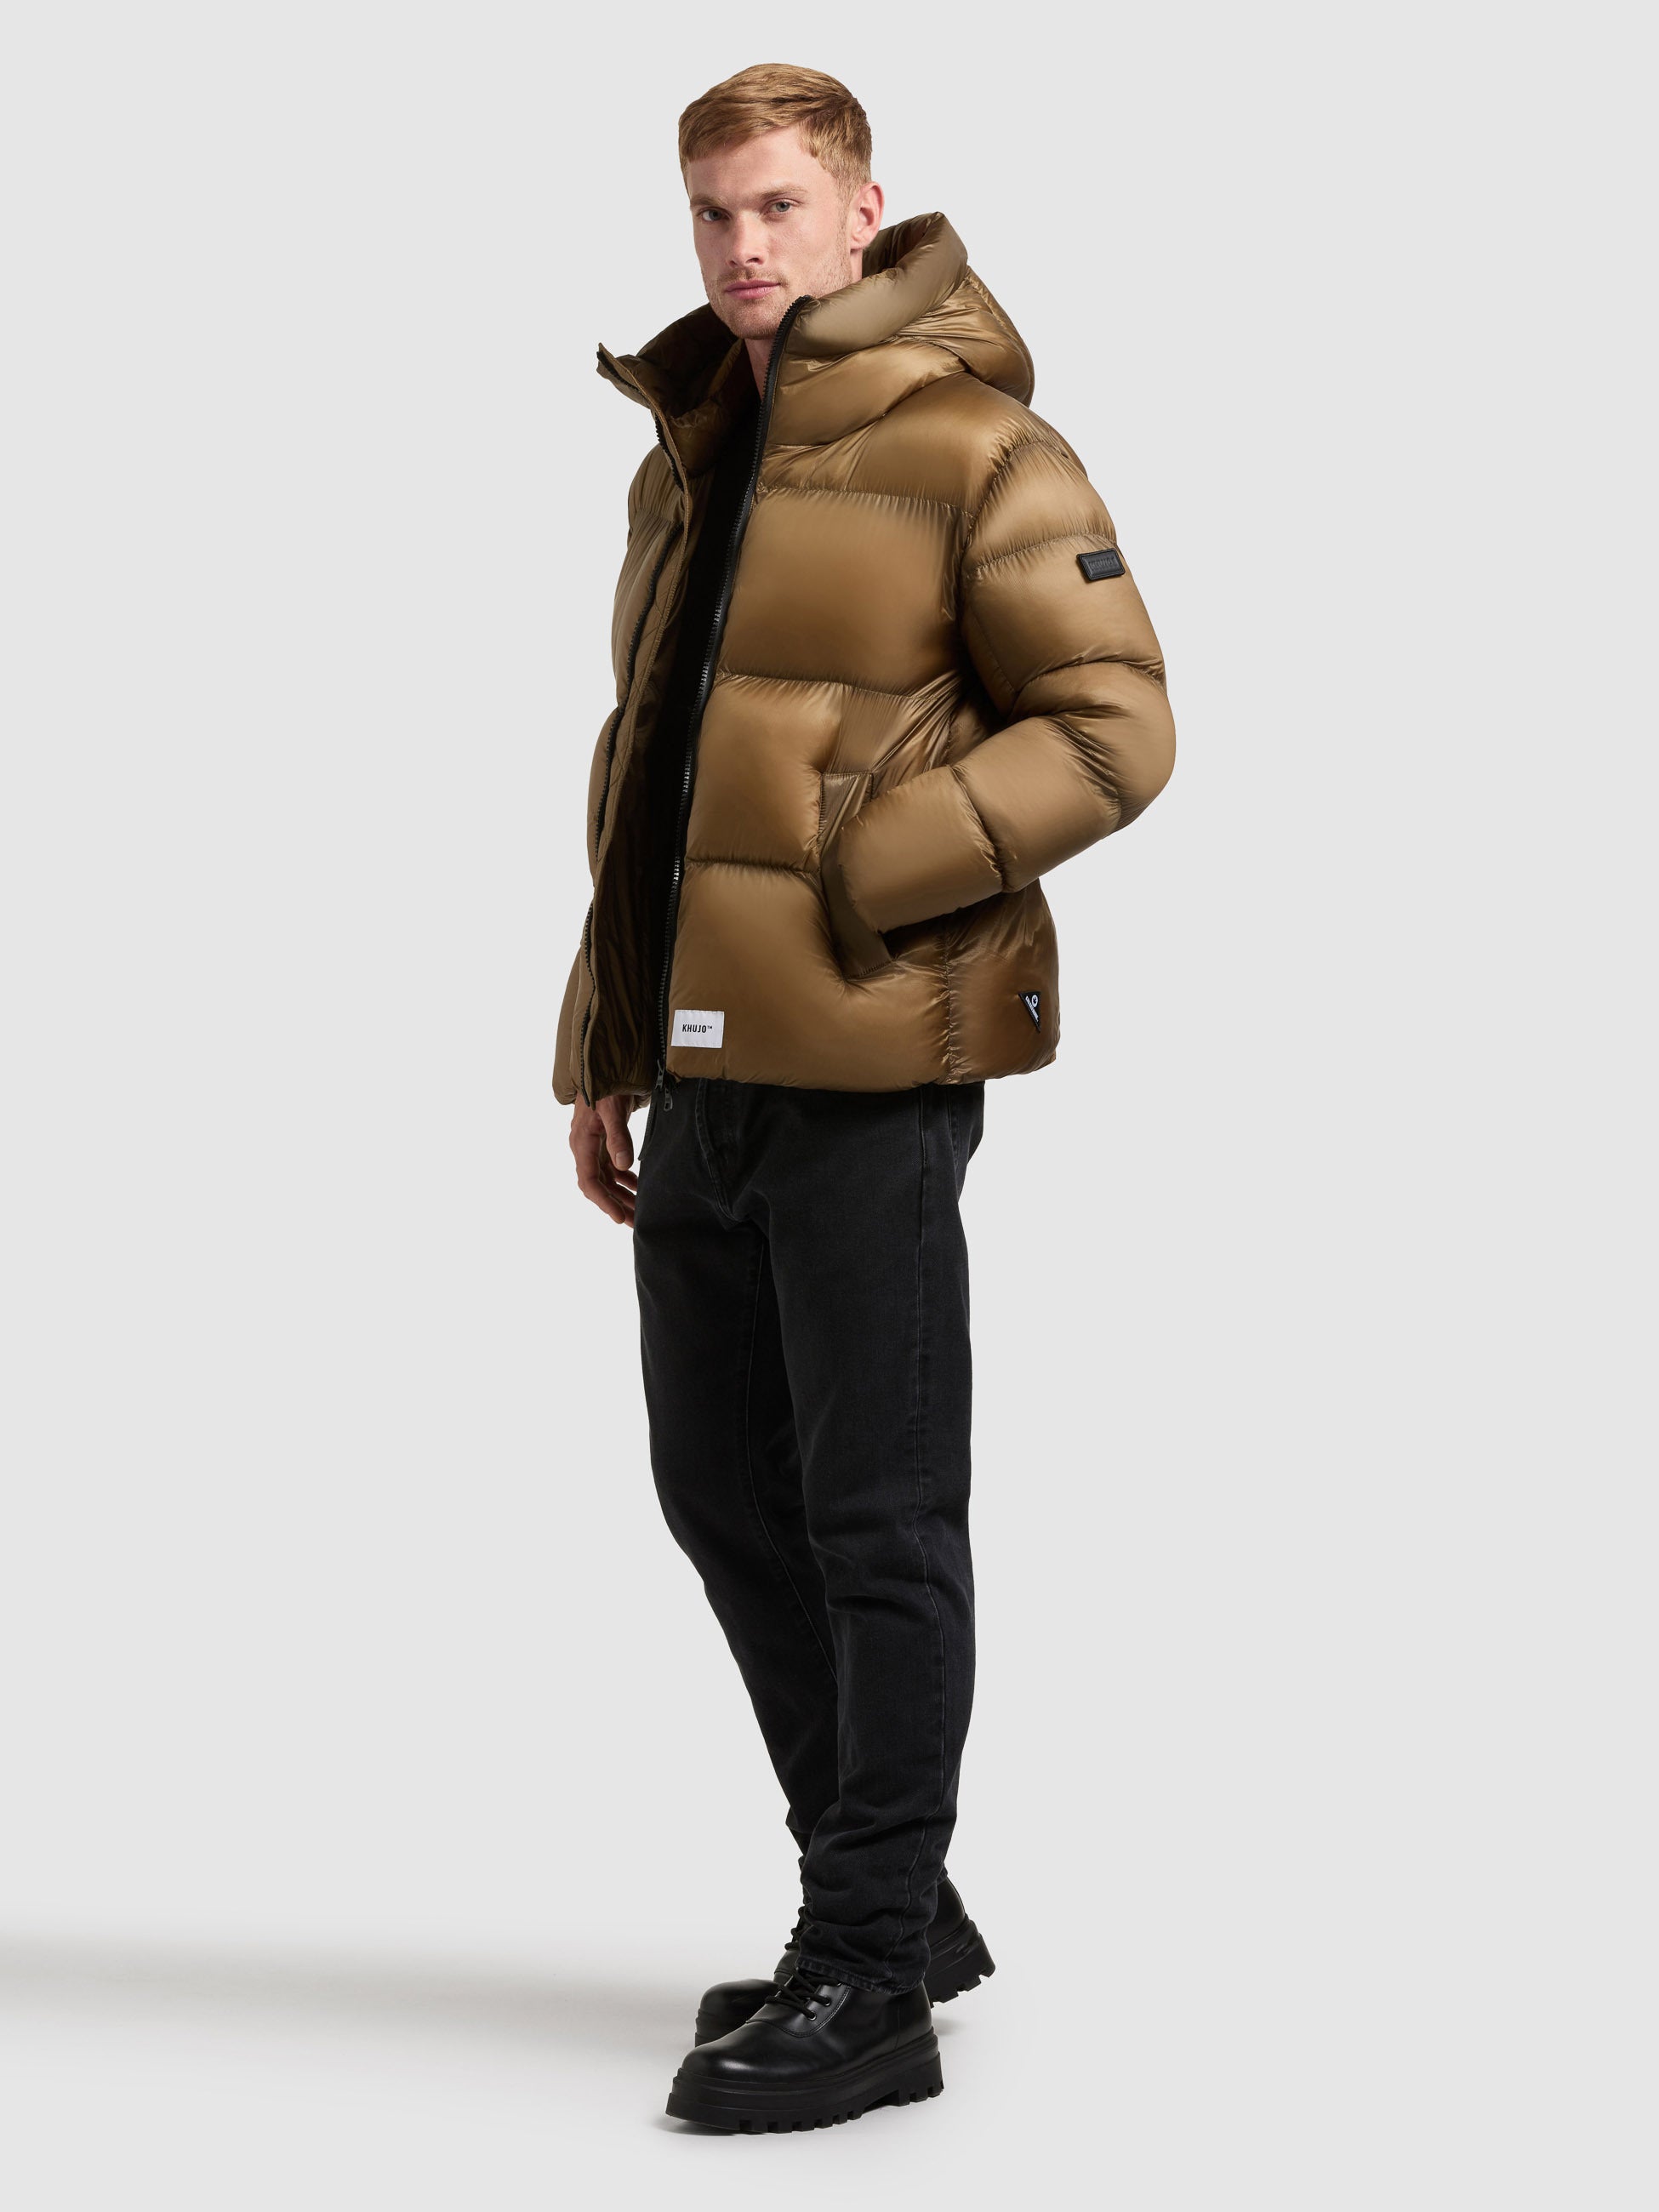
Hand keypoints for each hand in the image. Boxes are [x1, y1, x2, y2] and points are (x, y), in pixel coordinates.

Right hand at [569, 1093, 641, 1224]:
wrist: (604, 1068)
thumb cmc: (607, 1087)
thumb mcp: (613, 1110)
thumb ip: (618, 1136)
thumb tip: (623, 1165)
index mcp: (582, 1143)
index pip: (589, 1181)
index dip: (604, 1201)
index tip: (619, 1218)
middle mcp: (584, 1149)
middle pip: (598, 1186)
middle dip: (616, 1205)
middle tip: (635, 1223)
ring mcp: (593, 1147)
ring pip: (606, 1180)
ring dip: (621, 1196)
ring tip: (640, 1212)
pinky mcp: (602, 1143)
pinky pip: (611, 1169)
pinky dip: (624, 1180)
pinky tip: (638, 1189)